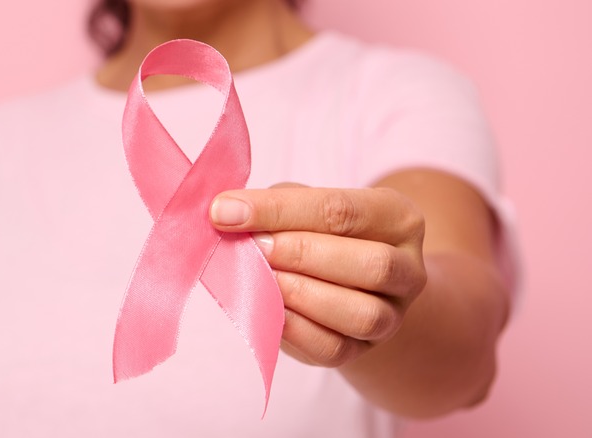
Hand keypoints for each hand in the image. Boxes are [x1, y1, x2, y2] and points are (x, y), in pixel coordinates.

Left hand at [209, 184, 427, 366]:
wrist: (344, 282)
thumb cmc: (318, 232)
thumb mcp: (303, 204)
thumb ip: (275, 205)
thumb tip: (227, 212)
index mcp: (396, 216)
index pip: (341, 210)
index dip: (278, 210)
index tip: (225, 211)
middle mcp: (408, 267)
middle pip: (369, 263)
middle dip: (302, 254)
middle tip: (255, 248)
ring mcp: (393, 314)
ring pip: (362, 313)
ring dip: (303, 295)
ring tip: (262, 279)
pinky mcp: (364, 350)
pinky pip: (335, 348)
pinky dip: (297, 331)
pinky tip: (268, 310)